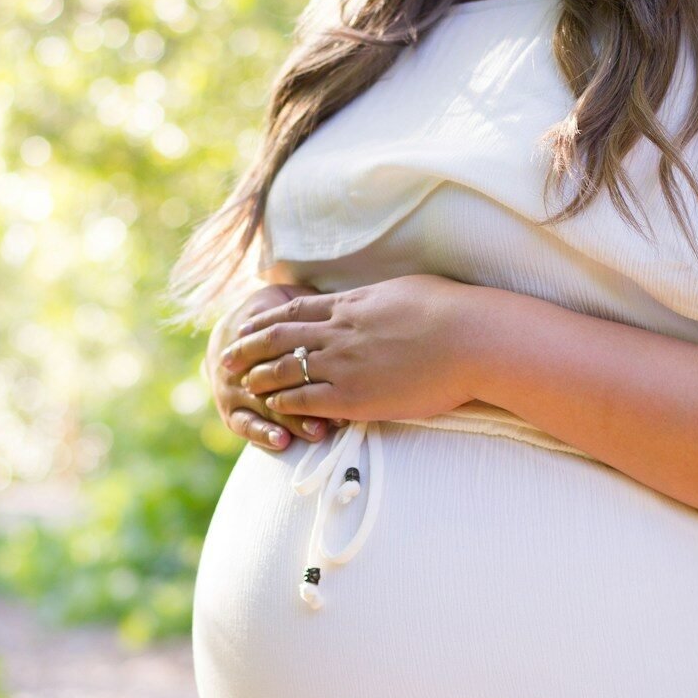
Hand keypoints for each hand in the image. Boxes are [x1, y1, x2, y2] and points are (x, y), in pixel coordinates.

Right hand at [204, 282, 333, 449]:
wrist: (226, 336)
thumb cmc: (271, 316)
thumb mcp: (283, 297)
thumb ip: (303, 301)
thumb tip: (334, 298)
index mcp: (259, 333)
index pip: (282, 345)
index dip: (310, 357)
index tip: (342, 371)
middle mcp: (242, 362)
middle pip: (276, 379)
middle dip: (307, 394)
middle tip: (339, 409)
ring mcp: (232, 388)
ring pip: (265, 405)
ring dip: (292, 419)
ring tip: (316, 431)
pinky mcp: (231, 412)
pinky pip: (245, 425)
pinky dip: (263, 433)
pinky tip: (283, 441)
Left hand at [217, 274, 484, 422]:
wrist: (471, 339)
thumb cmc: (453, 312)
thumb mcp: (408, 290)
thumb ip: (382, 300)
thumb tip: (379, 299)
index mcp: (351, 303)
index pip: (295, 311)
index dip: (266, 320)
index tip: (248, 325)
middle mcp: (339, 331)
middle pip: (278, 337)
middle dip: (248, 348)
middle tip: (227, 358)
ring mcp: (343, 364)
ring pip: (285, 369)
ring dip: (260, 377)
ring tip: (243, 385)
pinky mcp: (354, 396)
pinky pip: (306, 400)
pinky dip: (285, 402)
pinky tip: (273, 407)